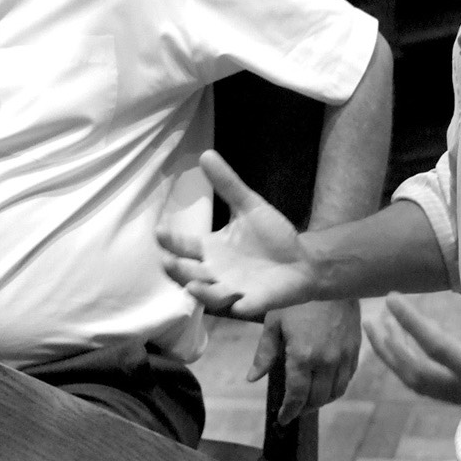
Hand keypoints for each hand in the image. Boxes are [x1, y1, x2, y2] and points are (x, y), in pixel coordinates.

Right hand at [157, 150, 315, 317]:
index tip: (159, 231)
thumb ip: (227, 184)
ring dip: (202, 293)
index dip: (172, 242)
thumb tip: (206, 154)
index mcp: (212, 250)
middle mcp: (217, 272)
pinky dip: (241, 306)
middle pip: (191, 274)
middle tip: (168, 261)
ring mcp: (235, 289)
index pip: (185, 247)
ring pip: (212, 295)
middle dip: (179, 270)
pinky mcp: (256, 301)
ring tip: (193, 286)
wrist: (301, 258)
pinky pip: (246, 306)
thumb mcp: (248, 206)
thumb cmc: (270, 235)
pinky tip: (238, 303)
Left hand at [252, 300, 361, 424]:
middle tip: (293, 407)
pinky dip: (336, 386)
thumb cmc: (297, 297)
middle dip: (303, 407)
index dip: (289, 411)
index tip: (282, 418)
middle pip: (317, 399)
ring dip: (321, 400)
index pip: (297, 396)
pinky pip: (348, 378)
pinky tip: (326, 381)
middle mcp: (326, 361)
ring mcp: (344, 356)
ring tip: (309, 398)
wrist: (331, 277)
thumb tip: (253, 379)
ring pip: (335, 392)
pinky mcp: (355, 349)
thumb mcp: (274, 321)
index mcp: (303, 355)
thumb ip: (265, 353)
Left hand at [364, 258, 460, 460]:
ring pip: (418, 384)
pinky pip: (428, 388)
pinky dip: (410, 368)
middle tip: (372, 319)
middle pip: (415, 374)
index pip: (438, 348)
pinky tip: (403, 350)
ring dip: (395, 358)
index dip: (411, 323)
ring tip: (377, 332)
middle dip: (389, 348)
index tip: (391, 300)